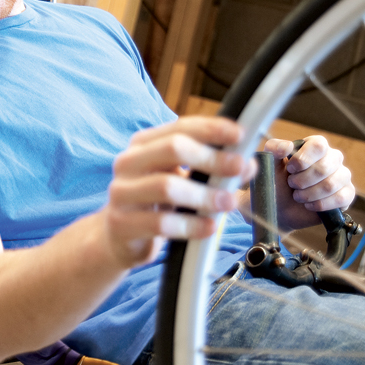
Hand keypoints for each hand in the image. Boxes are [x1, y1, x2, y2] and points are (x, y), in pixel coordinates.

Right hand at [99, 116, 256, 267]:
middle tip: (240, 167)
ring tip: (228, 202)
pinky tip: (209, 227)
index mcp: (144, 144)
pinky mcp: (122, 223)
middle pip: (172, 148)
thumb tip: (247, 164)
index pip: (180, 127)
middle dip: (212, 158)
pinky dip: (191, 225)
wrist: (117, 237)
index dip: (212, 129)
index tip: (240, 135)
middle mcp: (128, 162)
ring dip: (205, 194)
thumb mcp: (178, 178)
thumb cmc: (155, 203)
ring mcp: (121, 192)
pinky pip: (161, 223)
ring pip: (167, 186)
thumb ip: (209, 169)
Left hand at [263, 136, 354, 230]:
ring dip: (309, 194)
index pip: (319, 145)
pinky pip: (341, 198)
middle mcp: (333, 158)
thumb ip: (274, 148)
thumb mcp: (270, 163)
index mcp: (316, 146)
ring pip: (331, 185)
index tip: (290, 169)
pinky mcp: (346, 194)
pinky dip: (321, 204)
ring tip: (298, 196)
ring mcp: (342, 176)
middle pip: (325, 167)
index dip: (302, 159)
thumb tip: (287, 146)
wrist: (280, 207)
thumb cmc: (276, 181)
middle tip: (292, 185)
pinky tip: (309, 205)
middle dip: (302, 181)